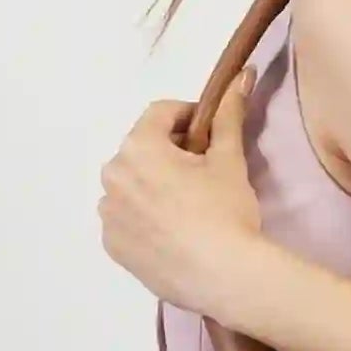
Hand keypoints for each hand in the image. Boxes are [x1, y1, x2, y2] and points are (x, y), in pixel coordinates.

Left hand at [98, 64, 261, 316]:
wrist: (223, 276)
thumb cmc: (226, 211)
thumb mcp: (230, 159)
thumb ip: (228, 115)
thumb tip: (242, 74)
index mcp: (137, 146)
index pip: (160, 113)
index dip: (188, 116)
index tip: (208, 133)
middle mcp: (112, 175)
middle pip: (141, 150)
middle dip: (167, 153)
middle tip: (201, 174)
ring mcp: (108, 214)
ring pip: (130, 186)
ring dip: (151, 186)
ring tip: (186, 208)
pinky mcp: (112, 246)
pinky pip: (126, 219)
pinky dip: (143, 218)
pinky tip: (172, 232)